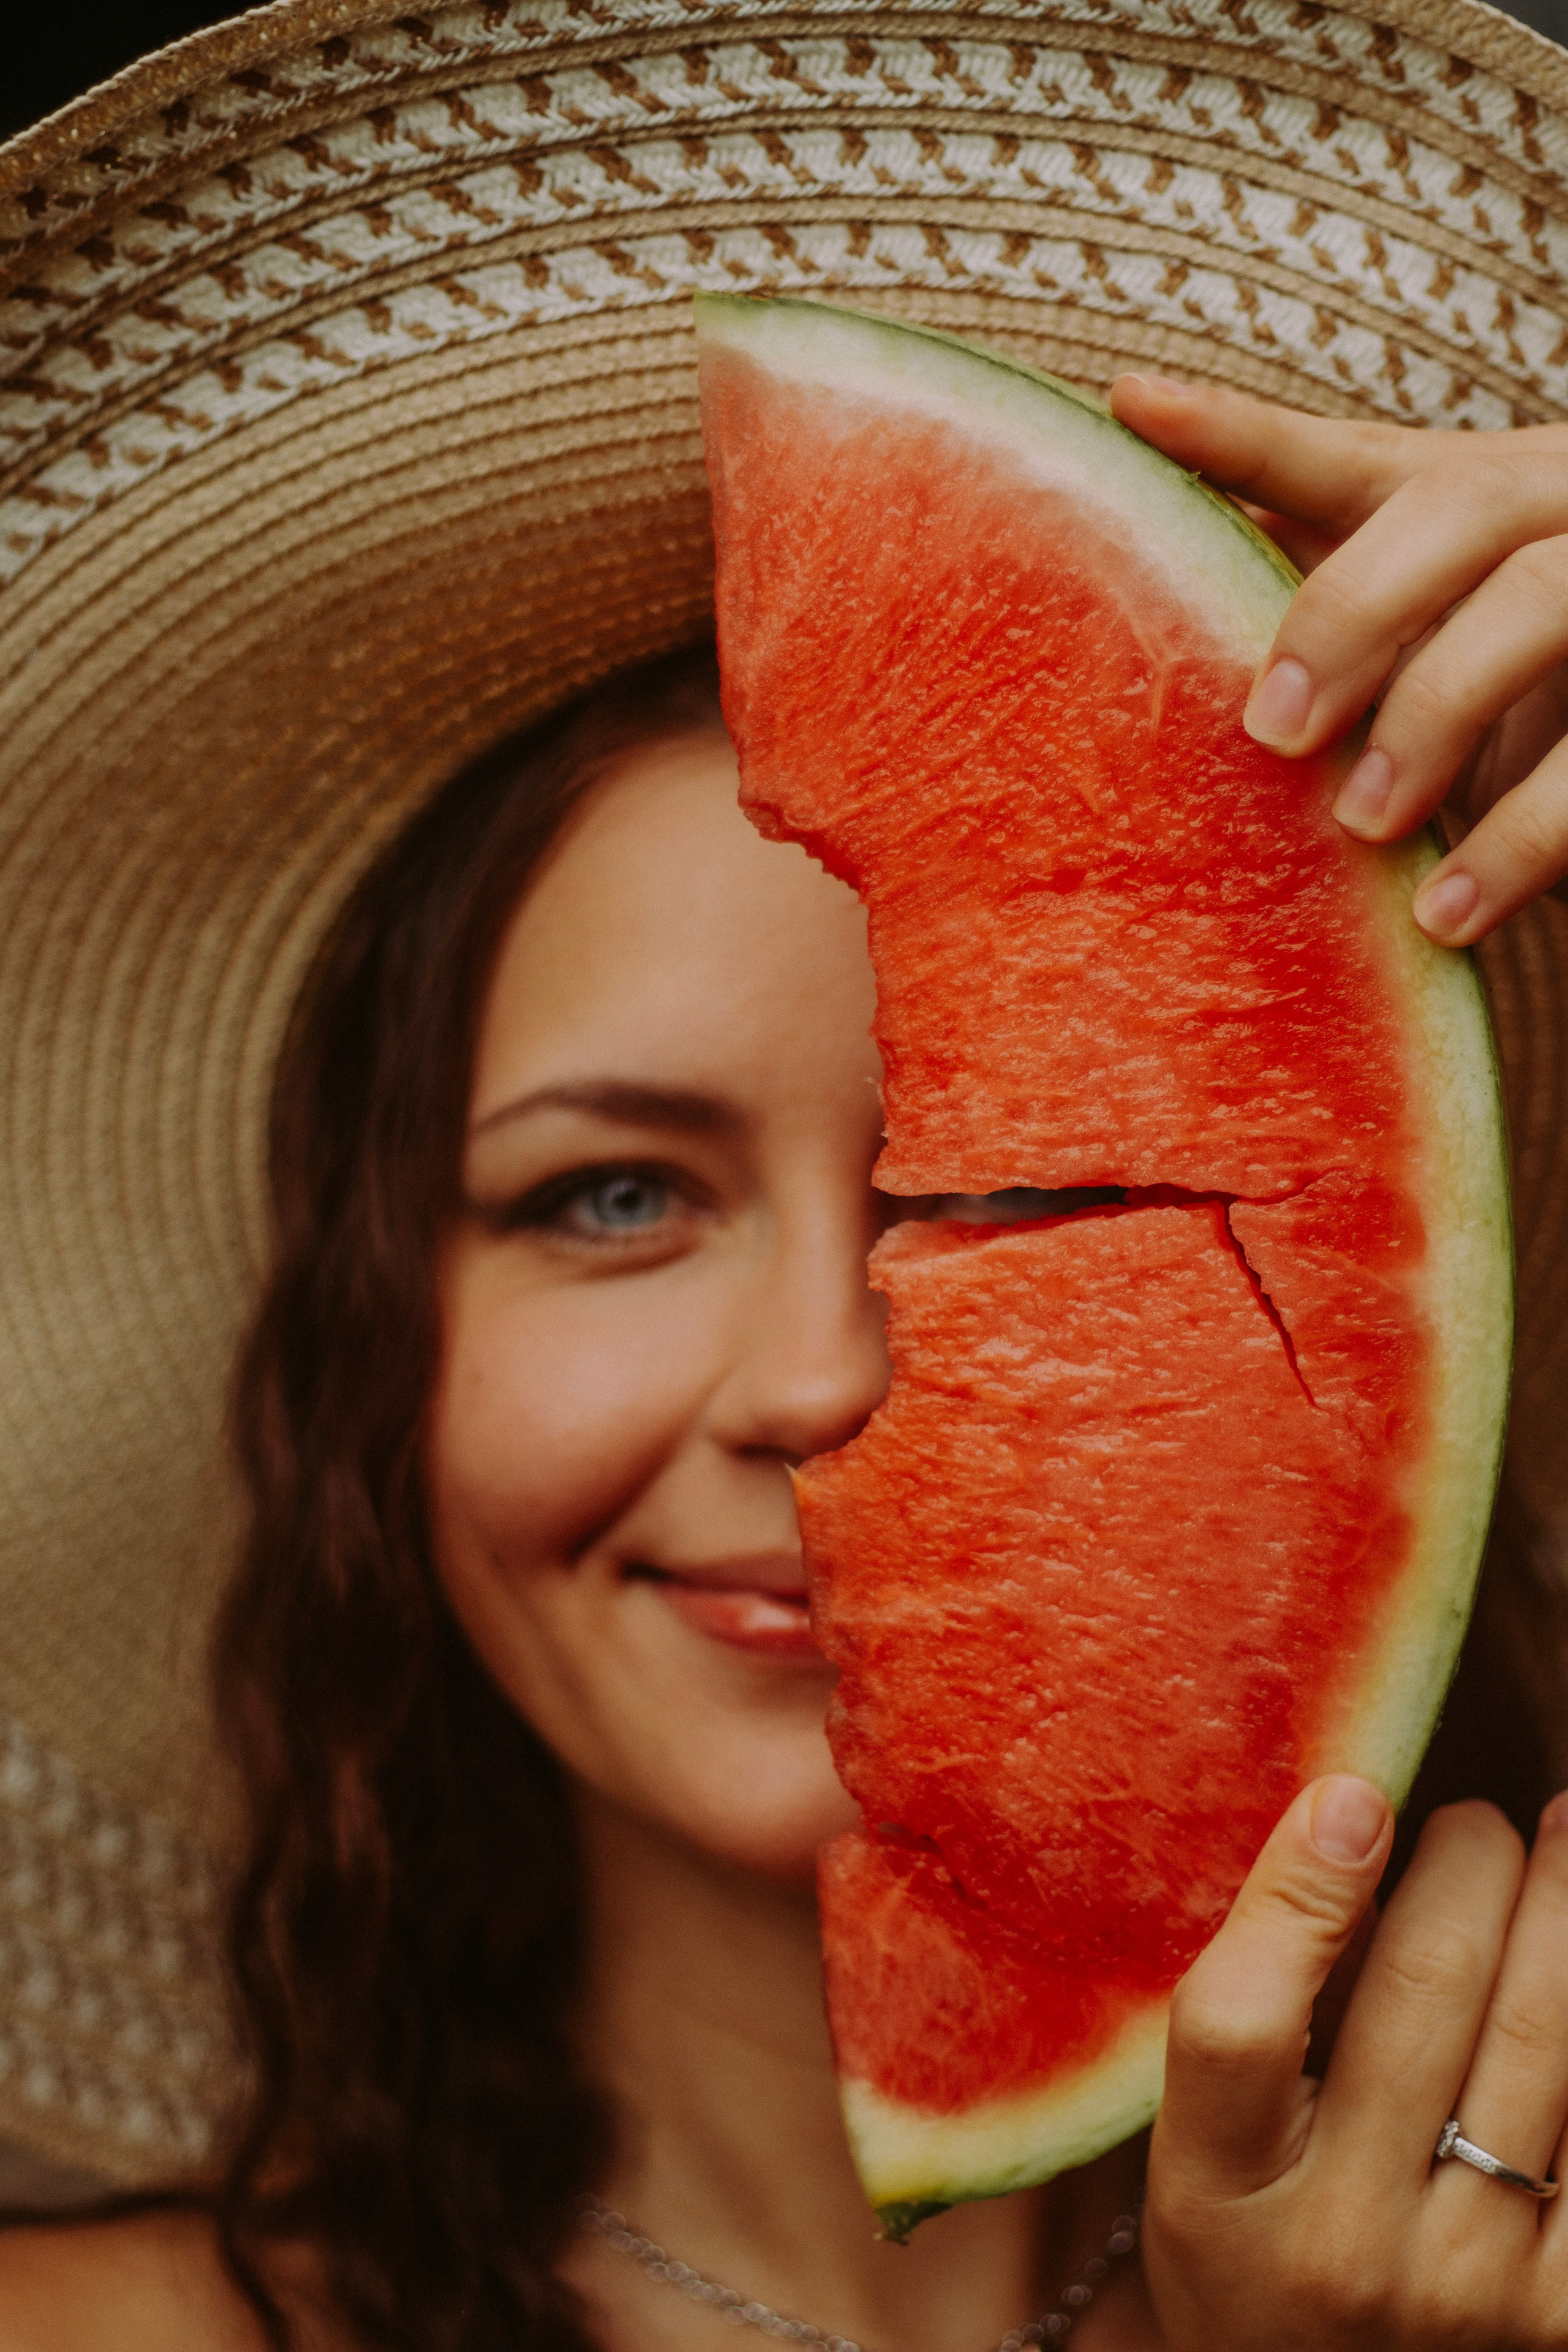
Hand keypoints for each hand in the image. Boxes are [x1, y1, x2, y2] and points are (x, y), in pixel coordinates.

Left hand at [1111, 377, 1567, 946]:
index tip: (1129, 409)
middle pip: (1462, 505)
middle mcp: (1566, 504)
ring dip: (1438, 712)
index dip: (1244, 437)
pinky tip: (1449, 914)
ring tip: (1361, 828)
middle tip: (1272, 731)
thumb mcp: (1425, 659)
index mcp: (1485, 496)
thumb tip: (1153, 639)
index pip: (1353, 457)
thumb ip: (1326, 634)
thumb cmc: (1516, 719)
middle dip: (1353, 608)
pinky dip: (1524, 837)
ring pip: (1544, 597)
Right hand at [1143, 1778, 1567, 2349]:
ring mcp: (1477, 2283)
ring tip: (1563, 1829)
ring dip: (1562, 1900)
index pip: (1242, 2023)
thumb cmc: (1257, 2243)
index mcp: (1219, 2193)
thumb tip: (1355, 1817)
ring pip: (1547, 2032)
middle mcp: (1349, 2244)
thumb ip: (1253, 1999)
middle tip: (1477, 1818)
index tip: (1349, 1795)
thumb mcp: (1200, 2146)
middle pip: (1423, 1992)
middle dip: (1470, 1861)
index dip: (1300, 1894)